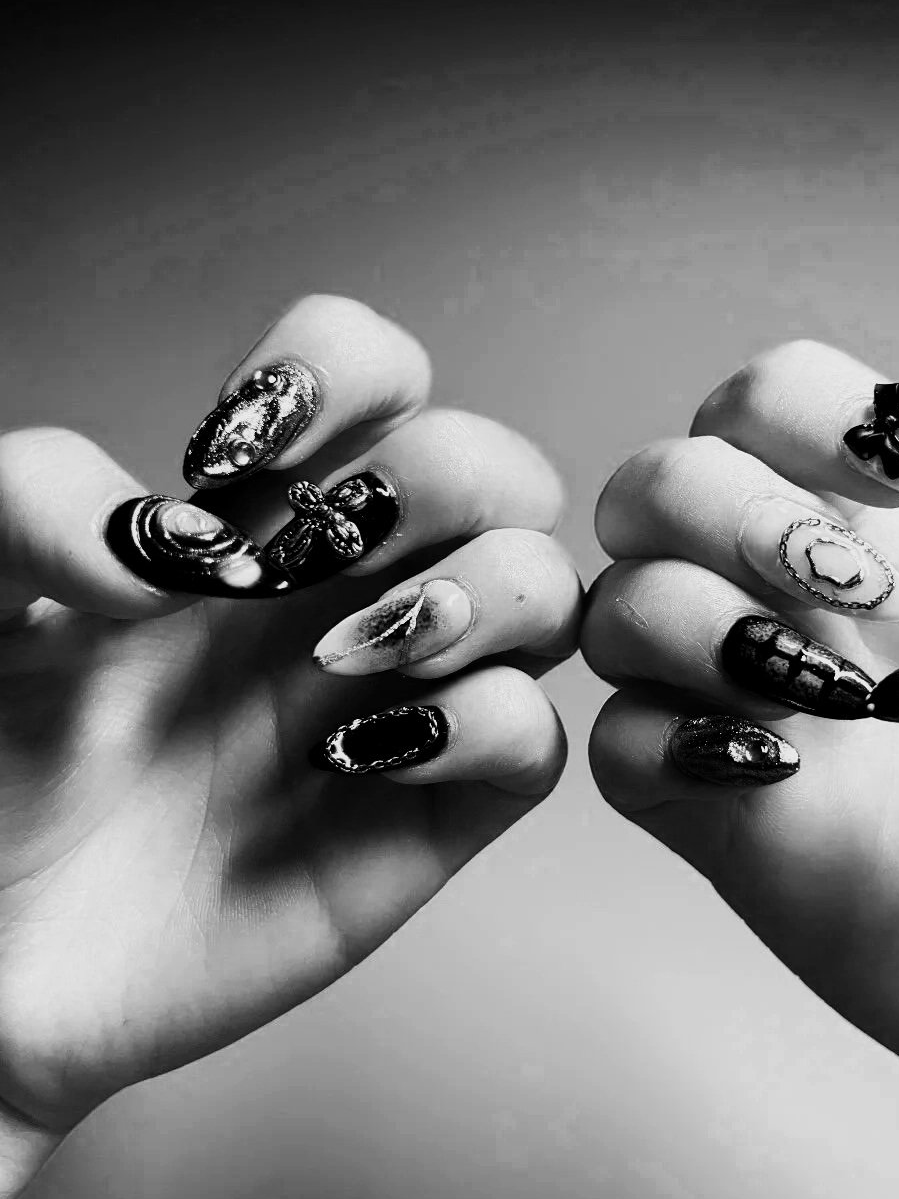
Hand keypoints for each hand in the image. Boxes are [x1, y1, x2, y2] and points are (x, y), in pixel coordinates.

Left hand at [0, 295, 578, 1198]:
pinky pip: (535, 745)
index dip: (342, 374)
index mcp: (250, 525)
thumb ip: (34, 500)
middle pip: (495, 468)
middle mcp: (343, 598)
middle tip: (319, 557)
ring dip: (474, 596)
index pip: (374, 377)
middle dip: (437, 479)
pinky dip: (483, 725)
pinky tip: (360, 758)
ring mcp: (390, 706)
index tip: (234, 464)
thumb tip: (174, 537)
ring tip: (341, 659)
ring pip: (548, 591)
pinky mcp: (418, 824)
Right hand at [583, 338, 898, 1146]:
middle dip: (735, 509)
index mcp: (893, 536)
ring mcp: (751, 712)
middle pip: (660, 483)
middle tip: (867, 592)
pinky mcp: (721, 821)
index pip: (768, 404)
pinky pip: (618, 748)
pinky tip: (788, 773)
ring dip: (697, 620)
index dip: (820, 413)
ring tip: (841, 697)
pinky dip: (669, 740)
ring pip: (615, 606)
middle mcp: (798, 608)